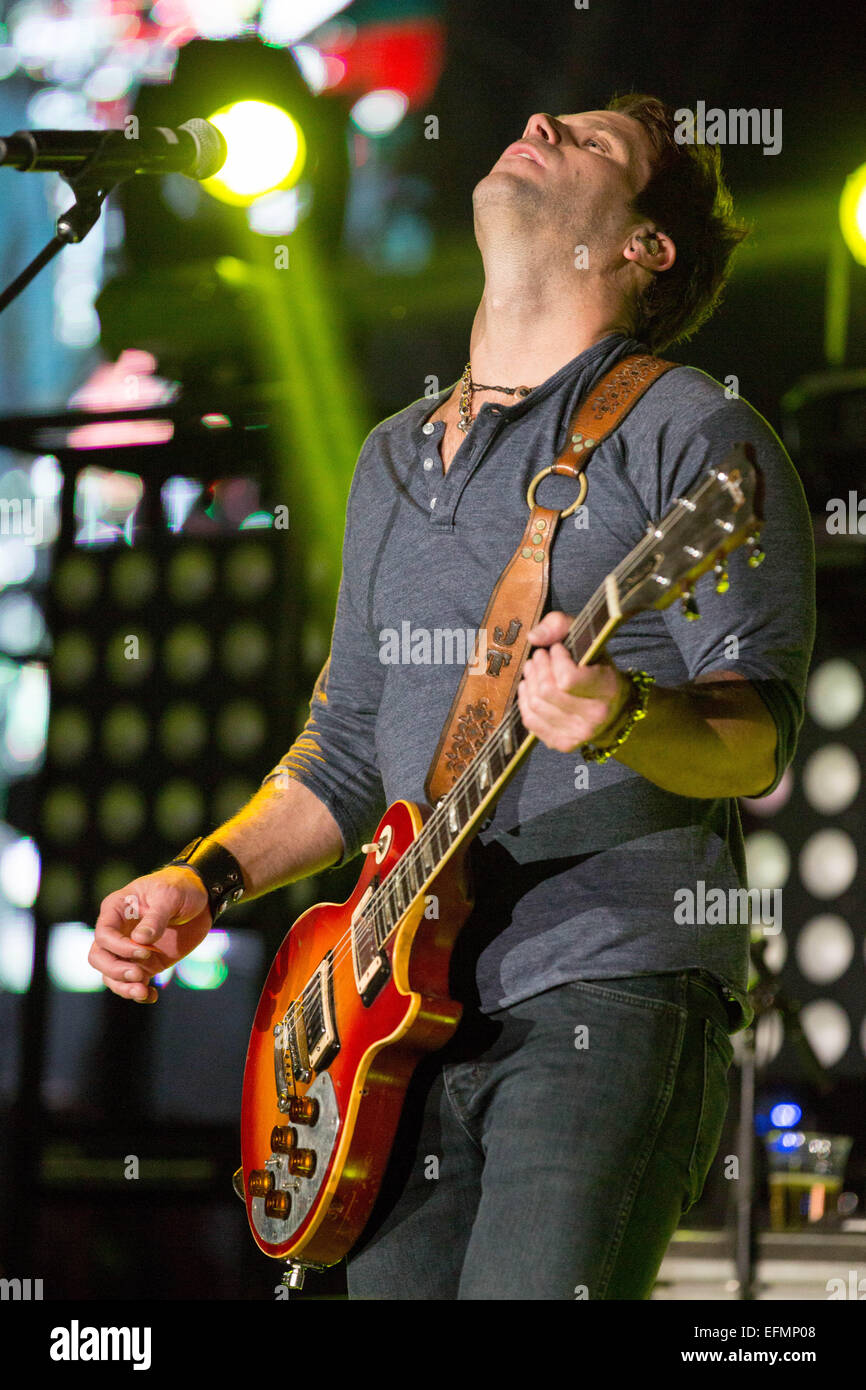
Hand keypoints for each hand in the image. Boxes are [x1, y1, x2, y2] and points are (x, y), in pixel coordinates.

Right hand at [88, 868, 211, 1002]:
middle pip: (99, 958)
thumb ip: (155, 918)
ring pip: (111, 974)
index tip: (145, 951)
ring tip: (143, 992)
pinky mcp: (146, 963)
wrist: (202, 899)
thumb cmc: (181, 888)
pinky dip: (139, 991)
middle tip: (138, 975)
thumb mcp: (170, 896)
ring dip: (124, 987)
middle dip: (115, 971)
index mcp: (117, 909)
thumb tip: (140, 940)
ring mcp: (130, 949)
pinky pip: (133, 982)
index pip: (103, 934)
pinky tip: (152, 995)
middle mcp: (118, 931)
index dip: (119, 948)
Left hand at [517, 611, 630, 752]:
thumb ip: (561, 625)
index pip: (568, 678)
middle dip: (537, 668)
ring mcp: (579, 734)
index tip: (557, 649)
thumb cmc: (597, 669)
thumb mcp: (587, 640)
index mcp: (608, 689)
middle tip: (539, 656)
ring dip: (528, 682)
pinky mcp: (563, 744)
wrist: (612, 708)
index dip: (556, 659)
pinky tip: (529, 689)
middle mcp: (595, 716)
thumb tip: (533, 637)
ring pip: (536, 705)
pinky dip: (525, 701)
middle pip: (547, 691)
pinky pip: (530, 721)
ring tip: (533, 669)